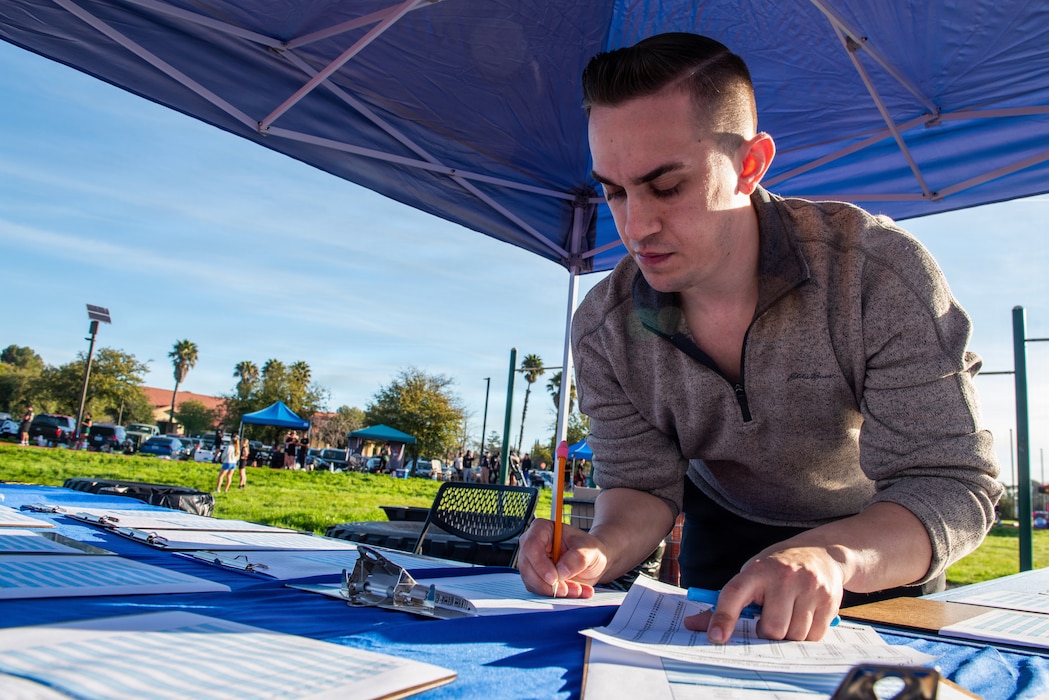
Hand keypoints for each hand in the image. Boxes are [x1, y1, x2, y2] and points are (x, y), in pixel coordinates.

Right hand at [517, 519, 605, 597]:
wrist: (592, 562)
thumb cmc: (589, 550)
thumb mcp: (590, 550)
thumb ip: (577, 558)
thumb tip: (561, 571)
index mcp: (542, 529)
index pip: (532, 545)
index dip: (540, 564)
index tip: (554, 578)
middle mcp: (532, 545)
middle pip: (527, 567)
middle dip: (547, 583)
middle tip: (566, 590)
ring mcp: (531, 563)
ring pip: (531, 582)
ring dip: (553, 591)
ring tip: (577, 590)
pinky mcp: (534, 578)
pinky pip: (538, 591)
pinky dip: (555, 596)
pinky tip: (573, 592)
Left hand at [683, 545, 844, 642]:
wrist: (821, 553)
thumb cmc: (776, 570)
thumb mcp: (750, 577)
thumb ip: (726, 603)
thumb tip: (693, 625)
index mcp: (756, 571)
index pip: (734, 594)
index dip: (723, 617)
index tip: (716, 638)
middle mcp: (784, 577)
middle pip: (771, 628)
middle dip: (766, 633)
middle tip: (767, 621)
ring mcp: (809, 588)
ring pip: (794, 635)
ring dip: (788, 635)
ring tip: (787, 616)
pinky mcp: (829, 600)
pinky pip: (815, 636)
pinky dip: (807, 635)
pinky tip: (804, 617)